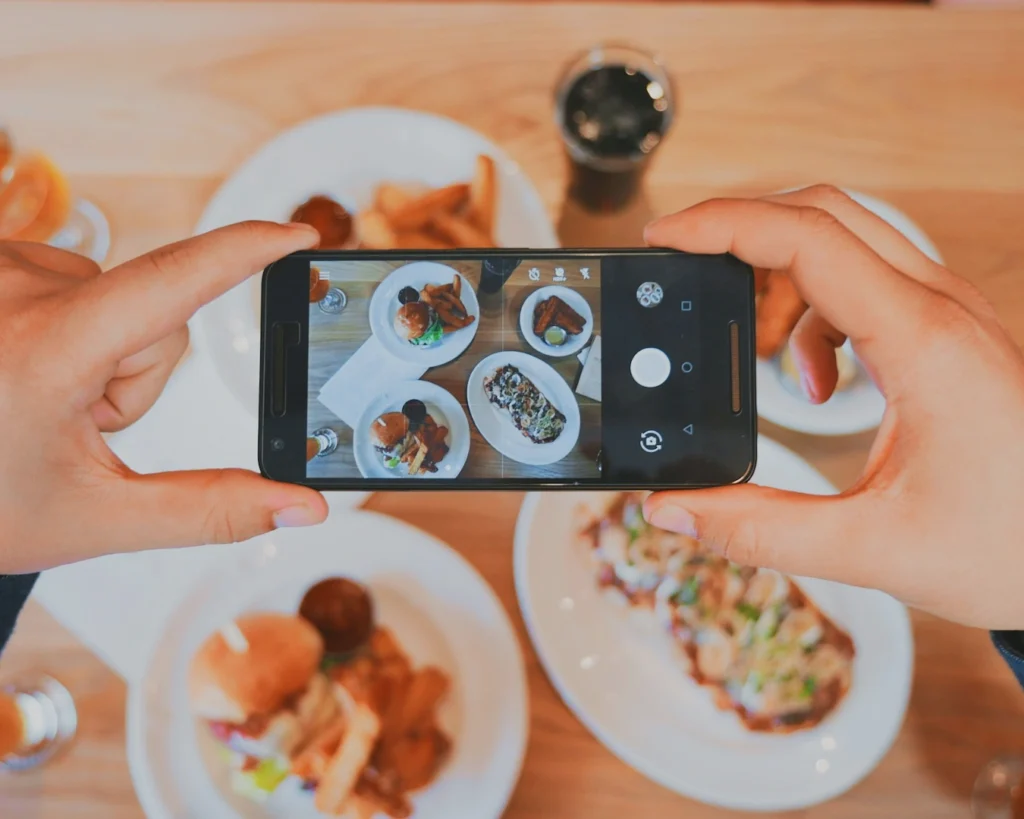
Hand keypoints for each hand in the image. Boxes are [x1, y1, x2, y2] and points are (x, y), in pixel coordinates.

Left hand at [0, 222, 327, 573]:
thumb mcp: (97, 518)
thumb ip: (211, 509)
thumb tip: (302, 505)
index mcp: (43, 351)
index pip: (173, 281)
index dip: (247, 251)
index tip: (299, 232)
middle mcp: (12, 289)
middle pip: (154, 312)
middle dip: (140, 371)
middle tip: (76, 423)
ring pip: (116, 296)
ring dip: (101, 349)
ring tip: (39, 397)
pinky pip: (70, 281)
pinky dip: (68, 327)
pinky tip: (23, 366)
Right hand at [643, 186, 1023, 629]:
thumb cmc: (1012, 547)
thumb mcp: (873, 549)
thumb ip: (759, 528)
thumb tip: (672, 508)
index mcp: (923, 344)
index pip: (808, 239)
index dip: (724, 226)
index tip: (666, 238)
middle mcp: (941, 310)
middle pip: (824, 214)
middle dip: (742, 231)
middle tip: (686, 269)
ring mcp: (949, 315)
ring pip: (846, 240)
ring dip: (781, 276)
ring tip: (759, 353)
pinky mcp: (947, 333)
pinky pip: (866, 281)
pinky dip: (816, 311)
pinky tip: (816, 381)